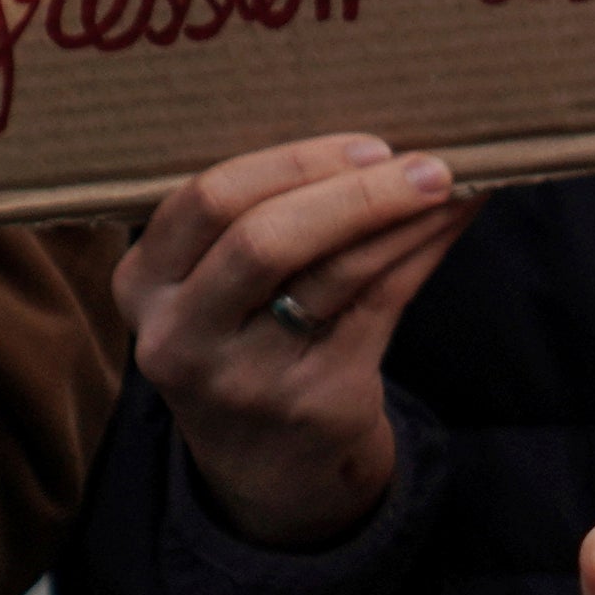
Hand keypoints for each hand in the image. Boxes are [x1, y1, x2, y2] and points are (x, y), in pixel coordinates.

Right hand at [120, 134, 476, 547]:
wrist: (264, 463)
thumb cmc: (246, 338)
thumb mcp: (212, 287)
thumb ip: (249, 218)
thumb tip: (364, 130)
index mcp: (141, 285)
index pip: (205, 201)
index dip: (290, 163)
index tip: (365, 144)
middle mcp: (180, 335)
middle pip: (264, 239)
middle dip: (353, 191)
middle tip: (420, 164)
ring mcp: (245, 376)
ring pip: (336, 273)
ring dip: (405, 217)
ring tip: (451, 182)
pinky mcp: (314, 401)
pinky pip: (381, 305)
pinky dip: (424, 252)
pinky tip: (454, 220)